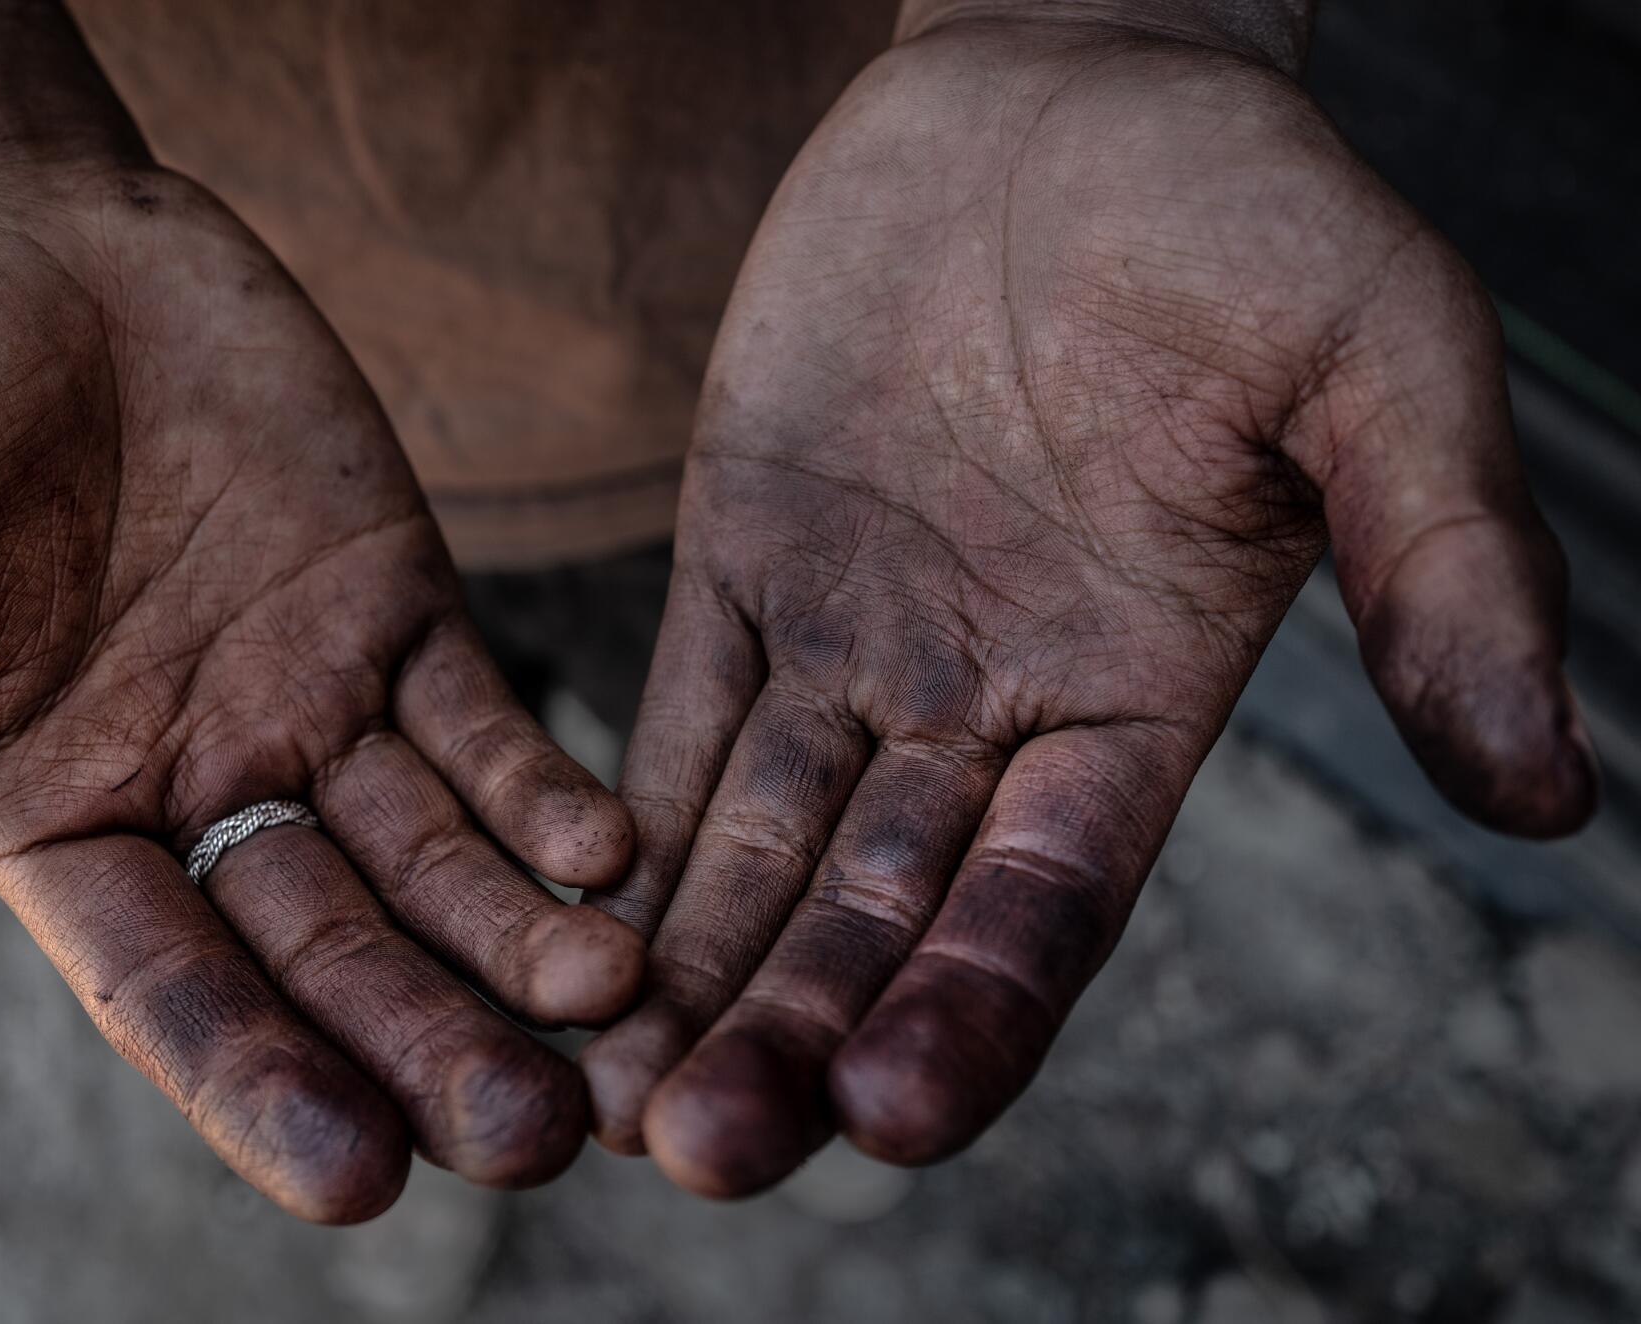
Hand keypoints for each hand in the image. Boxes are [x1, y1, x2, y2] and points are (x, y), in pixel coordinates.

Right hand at [0, 164, 641, 1219]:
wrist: (11, 229)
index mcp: (56, 826)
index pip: (169, 989)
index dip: (259, 1082)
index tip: (357, 1179)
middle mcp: (198, 793)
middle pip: (332, 951)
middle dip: (431, 1043)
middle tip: (532, 1135)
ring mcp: (312, 705)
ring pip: (434, 858)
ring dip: (523, 938)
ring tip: (610, 1002)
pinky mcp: (400, 609)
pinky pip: (485, 724)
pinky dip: (547, 791)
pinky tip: (612, 854)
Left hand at [580, 16, 1596, 1195]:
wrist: (1063, 87)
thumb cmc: (1244, 209)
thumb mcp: (1376, 363)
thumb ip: (1445, 567)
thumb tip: (1552, 788)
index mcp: (1139, 700)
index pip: (1047, 906)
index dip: (971, 1013)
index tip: (888, 1112)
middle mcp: (988, 710)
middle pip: (878, 919)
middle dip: (788, 1036)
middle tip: (693, 1149)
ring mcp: (856, 644)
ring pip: (762, 850)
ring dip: (683, 973)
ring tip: (596, 1093)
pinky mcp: (742, 563)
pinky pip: (678, 715)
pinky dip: (620, 824)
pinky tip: (551, 924)